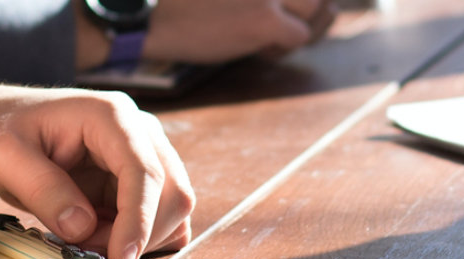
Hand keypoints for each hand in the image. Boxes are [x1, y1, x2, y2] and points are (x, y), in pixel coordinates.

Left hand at [0, 76, 194, 258]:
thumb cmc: (0, 129)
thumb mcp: (8, 158)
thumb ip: (45, 191)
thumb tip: (83, 228)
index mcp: (110, 116)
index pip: (144, 171)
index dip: (138, 220)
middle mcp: (139, 131)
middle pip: (172, 192)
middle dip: (138, 234)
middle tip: (88, 252)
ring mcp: (143, 153)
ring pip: (172, 208)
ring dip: (137, 238)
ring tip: (85, 239)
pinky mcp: (138, 178)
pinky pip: (159, 216)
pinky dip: (138, 237)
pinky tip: (100, 236)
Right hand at [77, 0, 337, 67]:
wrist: (147, 13)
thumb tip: (298, 5)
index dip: (299, 1)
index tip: (286, 8)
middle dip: (311, 7)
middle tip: (289, 21)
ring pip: (316, 10)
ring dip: (302, 25)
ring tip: (273, 34)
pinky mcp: (264, 20)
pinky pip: (299, 37)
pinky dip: (283, 47)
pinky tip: (260, 49)